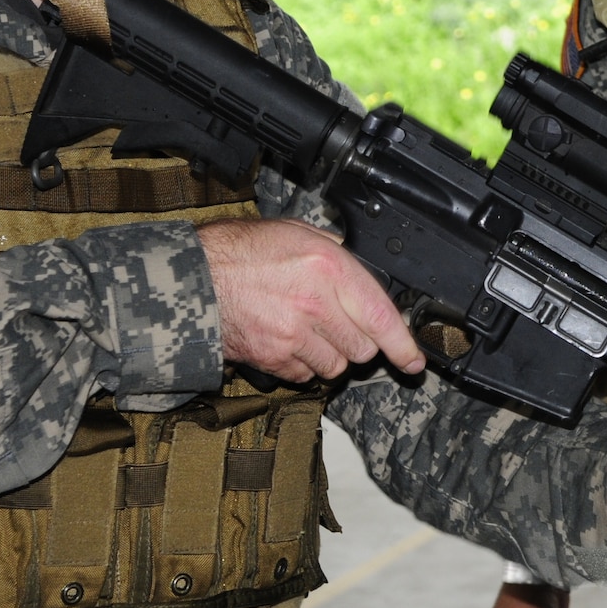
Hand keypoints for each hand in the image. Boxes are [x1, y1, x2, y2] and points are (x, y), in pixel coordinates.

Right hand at [198, 217, 424, 381]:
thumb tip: (357, 273)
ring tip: (306, 330)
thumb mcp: (296, 232)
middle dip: (358, 340)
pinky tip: (286, 341)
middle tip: (337, 324)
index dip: (403, 344)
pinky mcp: (273, 358)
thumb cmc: (240, 252)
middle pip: (363, 347)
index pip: (381, 315)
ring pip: (336, 366)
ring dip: (330, 354)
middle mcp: (316, 304)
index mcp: (328, 267)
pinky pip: (305, 375)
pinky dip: (302, 364)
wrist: (192, 279)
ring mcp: (294, 335)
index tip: (414, 359)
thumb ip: (334, 253)